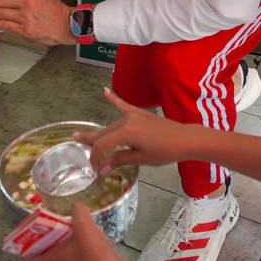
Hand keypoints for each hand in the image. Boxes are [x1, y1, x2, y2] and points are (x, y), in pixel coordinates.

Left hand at [22, 202, 133, 260]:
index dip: (27, 258)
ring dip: (71, 258)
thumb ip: (79, 212)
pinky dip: (88, 259)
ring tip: (79, 241)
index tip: (32, 245)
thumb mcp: (85, 228)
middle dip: (52, 258)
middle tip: (58, 242)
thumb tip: (79, 206)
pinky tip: (96, 246)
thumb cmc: (95, 257)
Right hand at [81, 88, 198, 173]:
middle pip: (104, 133)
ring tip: (85, 135)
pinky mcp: (140, 113)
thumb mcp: (142, 159)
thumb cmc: (165, 152)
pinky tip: (104, 91)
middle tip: (75, 143)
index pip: (103, 146)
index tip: (94, 169)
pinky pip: (123, 105)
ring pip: (111, 126)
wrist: (185, 139)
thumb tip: (102, 169)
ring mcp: (133, 115)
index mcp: (126, 133)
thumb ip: (120, 160)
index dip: (96, 157)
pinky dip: (114, 99)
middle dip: (92, 142)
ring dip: (101, 133)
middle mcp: (126, 121)